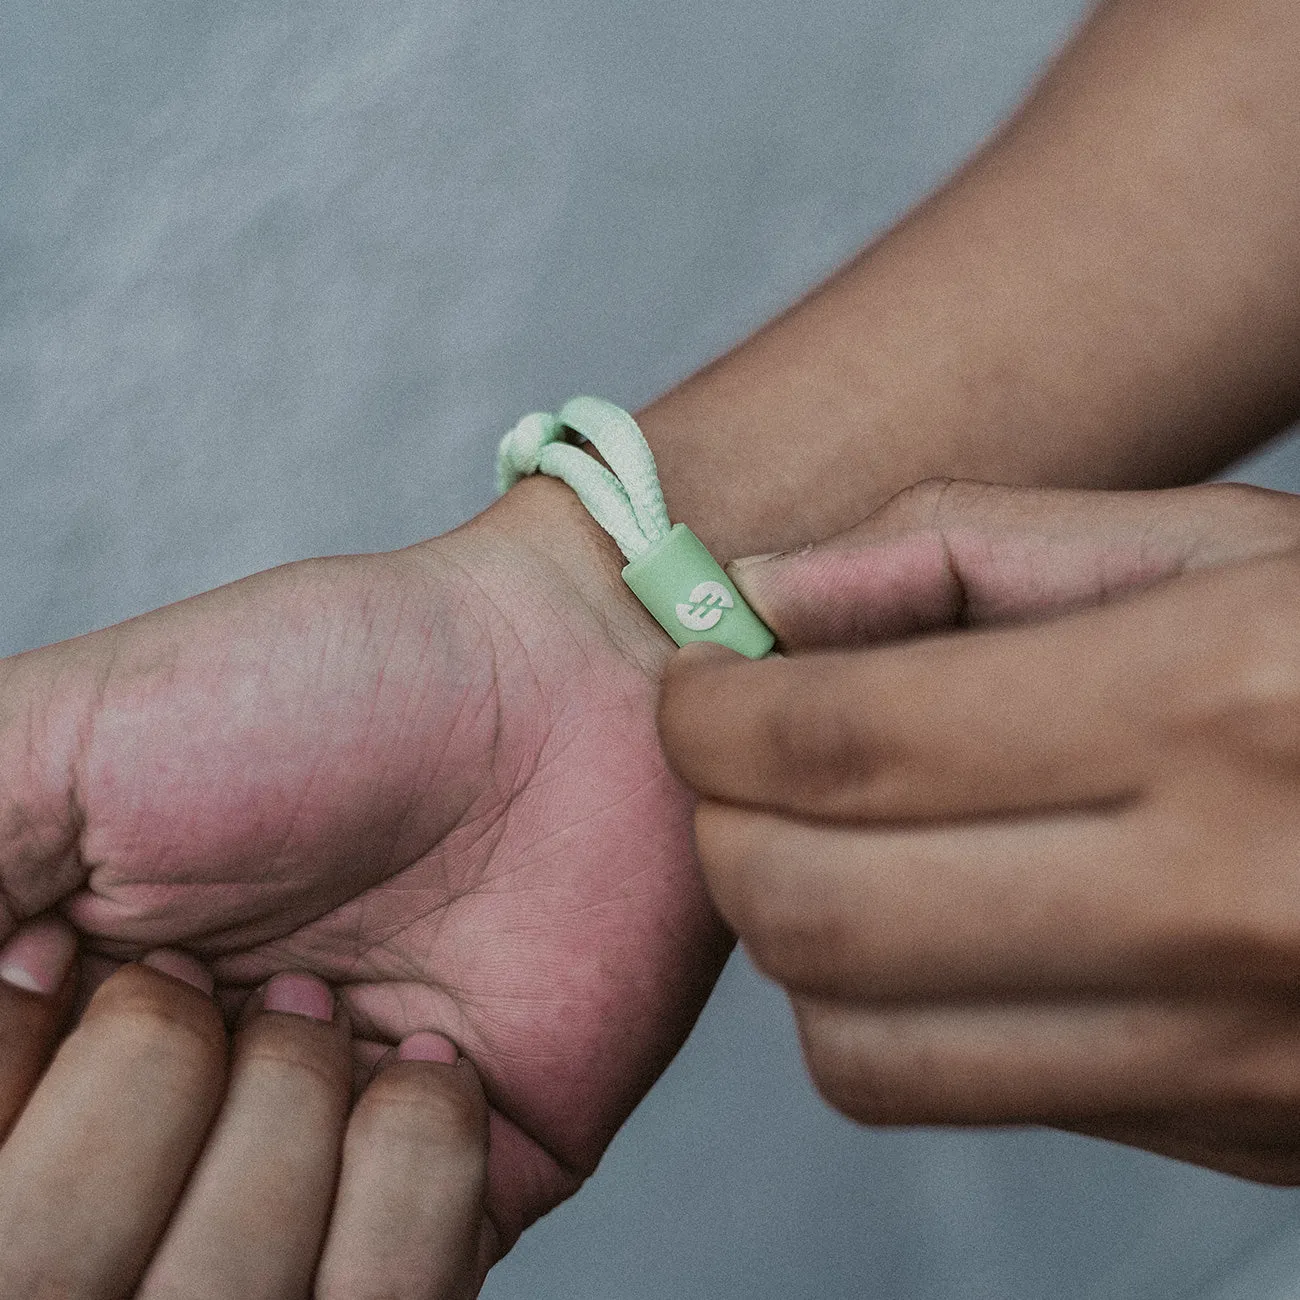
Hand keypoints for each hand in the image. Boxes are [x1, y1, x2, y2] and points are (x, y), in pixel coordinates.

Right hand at [0, 478, 729, 1254]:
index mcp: (57, 1040)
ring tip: (339, 1001)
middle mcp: (169, 1140)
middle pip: (65, 1279)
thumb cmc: (327, 688)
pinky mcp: (457, 1208)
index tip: (77, 958)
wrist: (564, 687)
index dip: (22, 1088)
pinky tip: (437, 1050)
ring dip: (283, 1137)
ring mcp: (313, 1186)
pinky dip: (415, 1175)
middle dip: (145, 1107)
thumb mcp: (68, 741)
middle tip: (229, 972)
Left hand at [659, 478, 1299, 1182]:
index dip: (714, 717)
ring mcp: (1232, 1051)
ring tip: (824, 842)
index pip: (845, 743)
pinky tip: (930, 924)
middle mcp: (1223, 902)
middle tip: (734, 764)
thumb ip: (968, 546)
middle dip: (721, 827)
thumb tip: (765, 592)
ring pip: (856, 1038)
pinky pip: (959, 1093)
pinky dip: (879, 1012)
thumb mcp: (1211, 539)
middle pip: (817, 907)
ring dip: (787, 933)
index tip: (695, 692)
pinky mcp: (1235, 1131)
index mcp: (1214, 707)